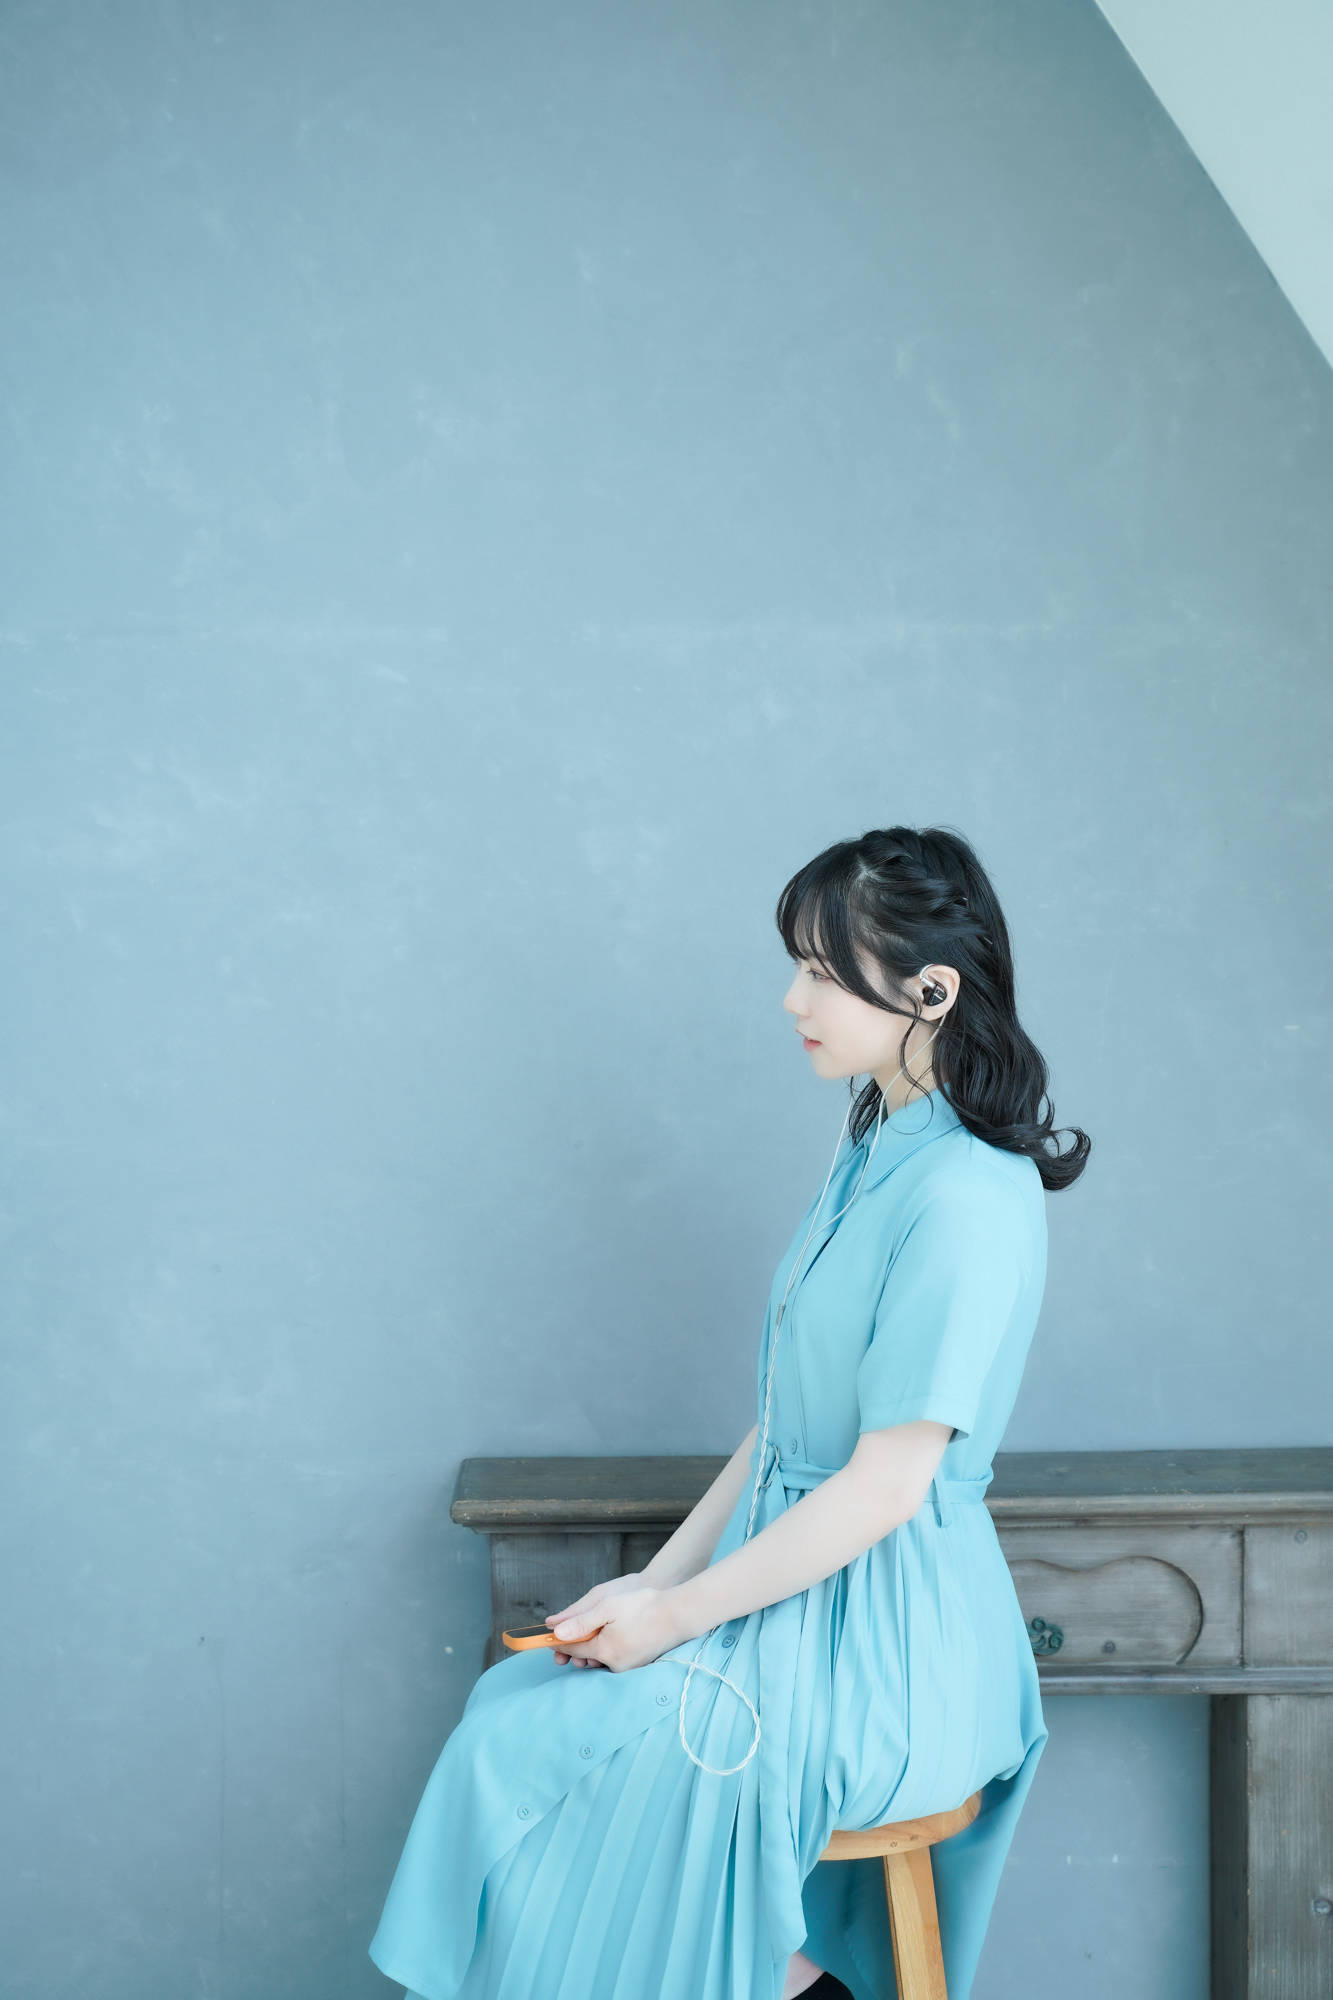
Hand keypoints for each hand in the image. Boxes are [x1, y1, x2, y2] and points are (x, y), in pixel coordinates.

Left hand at [548, 1583, 687, 1673]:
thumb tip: (556, 1632)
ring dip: (595, 1646)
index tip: (548, 1636)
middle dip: (577, 1645)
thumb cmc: (643, 1606)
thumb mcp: (607, 1607)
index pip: (573, 1649)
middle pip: (586, 1656)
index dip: (559, 1641)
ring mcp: (628, 1667)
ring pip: (602, 1657)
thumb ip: (580, 1621)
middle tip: (572, 1630)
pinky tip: (615, 1632)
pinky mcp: (639, 1664)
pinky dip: (610, 1647)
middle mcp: (615, 1665)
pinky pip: (616, 1658)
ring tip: (597, 1627)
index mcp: (604, 1651)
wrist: (679, 1614)